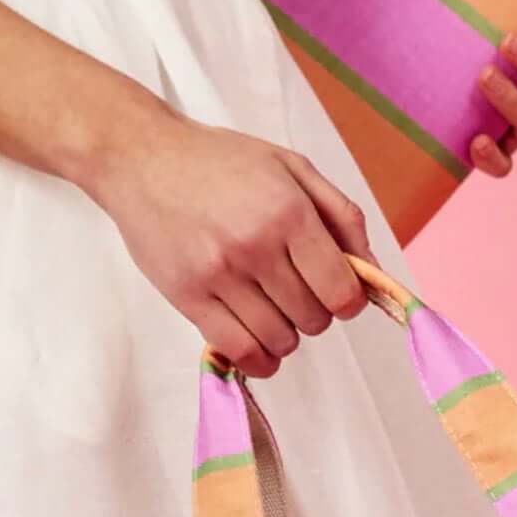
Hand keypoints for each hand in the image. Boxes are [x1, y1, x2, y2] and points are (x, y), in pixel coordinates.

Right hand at [80, 101, 377, 376]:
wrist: (142, 157)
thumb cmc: (221, 161)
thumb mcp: (291, 168)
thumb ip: (341, 217)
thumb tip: (374, 273)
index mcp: (288, 212)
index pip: (341, 291)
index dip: (348, 300)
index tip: (336, 292)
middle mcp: (255, 246)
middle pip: (313, 319)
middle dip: (315, 312)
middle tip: (295, 290)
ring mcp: (218, 274)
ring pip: (280, 340)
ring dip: (286, 334)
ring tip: (271, 307)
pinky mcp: (187, 296)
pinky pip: (240, 352)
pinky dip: (259, 359)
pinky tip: (259, 344)